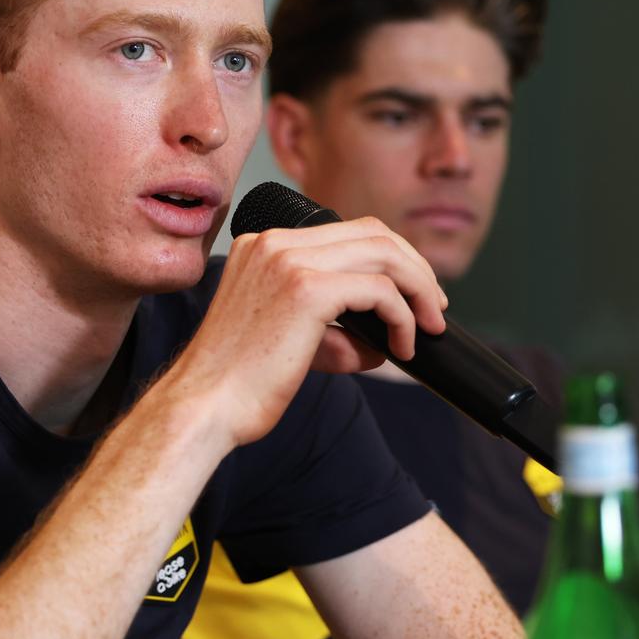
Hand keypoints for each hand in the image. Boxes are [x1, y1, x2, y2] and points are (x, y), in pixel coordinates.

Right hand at [159, 218, 447, 451]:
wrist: (204, 408)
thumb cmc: (237, 384)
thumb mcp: (289, 339)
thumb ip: (334, 330)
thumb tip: (383, 340)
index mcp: (263, 245)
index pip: (347, 230)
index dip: (392, 257)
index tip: (413, 293)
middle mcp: (274, 243)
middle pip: (373, 232)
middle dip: (415, 269)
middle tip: (434, 309)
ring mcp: (288, 261)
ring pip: (384, 254)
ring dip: (417, 290)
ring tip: (427, 327)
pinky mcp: (306, 290)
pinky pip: (380, 290)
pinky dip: (402, 317)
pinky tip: (400, 347)